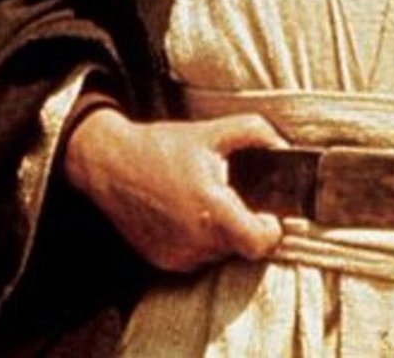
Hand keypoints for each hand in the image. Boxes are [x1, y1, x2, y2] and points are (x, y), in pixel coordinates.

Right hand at [64, 109, 286, 271]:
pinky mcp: (164, 262)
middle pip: (241, 246)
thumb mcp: (212, 131)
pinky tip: (186, 212)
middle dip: (244, 223)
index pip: (260, 244)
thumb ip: (254, 133)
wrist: (111, 165)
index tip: (268, 213)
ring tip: (205, 199)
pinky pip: (197, 257)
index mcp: (212, 209)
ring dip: (221, 232)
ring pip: (219, 253)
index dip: (271, 230)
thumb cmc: (162, 147)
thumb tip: (283, 146)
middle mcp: (196, 240)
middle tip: (233, 195)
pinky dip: (200, 239)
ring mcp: (178, 255)